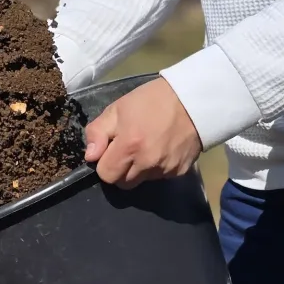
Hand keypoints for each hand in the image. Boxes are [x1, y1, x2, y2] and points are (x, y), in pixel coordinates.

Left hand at [84, 78, 202, 188]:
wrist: (193, 100)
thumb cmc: (152, 100)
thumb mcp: (118, 108)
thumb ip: (98, 132)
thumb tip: (90, 156)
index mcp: (129, 147)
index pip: (106, 174)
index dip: (105, 163)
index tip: (112, 149)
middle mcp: (147, 163)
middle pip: (123, 183)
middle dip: (121, 169)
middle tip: (128, 149)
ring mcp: (165, 170)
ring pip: (141, 181)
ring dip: (139, 169)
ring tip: (147, 147)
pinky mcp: (179, 172)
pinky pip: (160, 177)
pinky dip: (157, 167)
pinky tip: (162, 148)